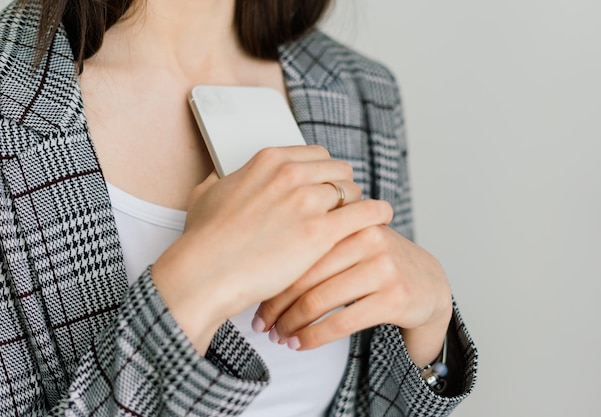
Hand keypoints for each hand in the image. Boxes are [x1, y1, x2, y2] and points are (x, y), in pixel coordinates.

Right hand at [151, 145, 393, 352]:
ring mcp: (307, 201)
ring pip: (352, 191)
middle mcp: (291, 174)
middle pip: (338, 170)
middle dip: (341, 188)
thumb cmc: (204, 240)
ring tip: (358, 219)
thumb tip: (224, 176)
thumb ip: (223, 179)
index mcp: (269, 160)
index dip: (324, 172)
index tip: (326, 185)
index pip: (316, 155)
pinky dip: (377, 214)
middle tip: (341, 206)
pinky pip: (365, 213)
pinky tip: (382, 219)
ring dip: (356, 204)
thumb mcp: (207, 194)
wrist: (205, 272)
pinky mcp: (320, 231)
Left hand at [255, 224, 452, 365]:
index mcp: (349, 220)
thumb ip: (319, 240)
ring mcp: (382, 267)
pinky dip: (313, 337)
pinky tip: (300, 344)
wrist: (429, 284)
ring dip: (291, 324)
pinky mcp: (393, 297)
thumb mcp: (352, 240)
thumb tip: (261, 265)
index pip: (298, 249)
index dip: (272, 277)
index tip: (255, 297)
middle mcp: (366, 238)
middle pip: (305, 275)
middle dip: (276, 305)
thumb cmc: (378, 263)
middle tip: (260, 323)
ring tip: (278, 336)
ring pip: (319, 300)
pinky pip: (340, 322)